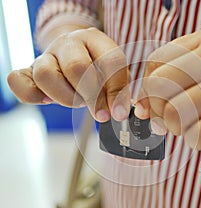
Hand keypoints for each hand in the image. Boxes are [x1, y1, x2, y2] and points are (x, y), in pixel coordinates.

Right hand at [8, 27, 130, 121]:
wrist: (74, 53)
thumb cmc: (96, 67)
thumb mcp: (115, 74)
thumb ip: (120, 90)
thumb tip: (119, 111)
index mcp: (94, 39)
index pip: (110, 61)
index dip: (117, 90)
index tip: (118, 113)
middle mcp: (68, 43)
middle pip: (77, 67)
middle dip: (92, 97)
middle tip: (101, 113)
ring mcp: (46, 55)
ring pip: (46, 75)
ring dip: (65, 97)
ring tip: (77, 102)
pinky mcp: (28, 70)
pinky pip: (19, 81)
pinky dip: (33, 95)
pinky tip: (48, 100)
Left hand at [135, 25, 200, 149]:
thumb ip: (180, 74)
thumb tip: (143, 105)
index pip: (155, 63)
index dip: (147, 89)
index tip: (154, 105)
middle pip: (160, 87)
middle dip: (158, 111)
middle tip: (171, 120)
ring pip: (176, 113)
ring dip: (177, 129)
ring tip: (192, 127)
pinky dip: (196, 141)